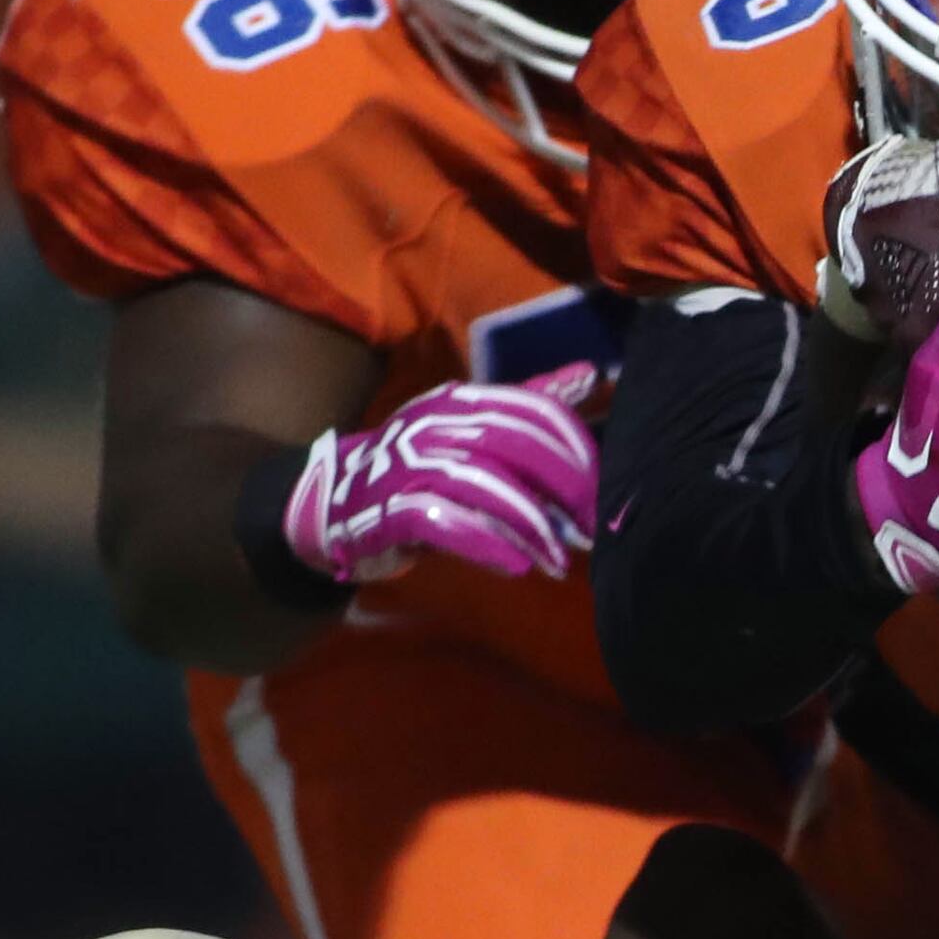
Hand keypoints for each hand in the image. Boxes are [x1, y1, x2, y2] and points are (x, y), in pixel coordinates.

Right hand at [284, 366, 599, 584]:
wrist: (334, 502)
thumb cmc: (417, 469)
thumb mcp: (472, 432)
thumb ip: (530, 405)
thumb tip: (591, 373)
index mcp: (461, 401)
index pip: (530, 408)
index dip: (573, 447)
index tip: (604, 489)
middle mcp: (435, 423)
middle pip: (511, 444)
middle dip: (561, 486)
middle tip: (591, 526)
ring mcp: (407, 465)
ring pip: (481, 485)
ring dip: (528, 525)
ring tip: (560, 559)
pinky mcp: (387, 510)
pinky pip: (442, 521)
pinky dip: (483, 542)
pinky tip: (516, 565)